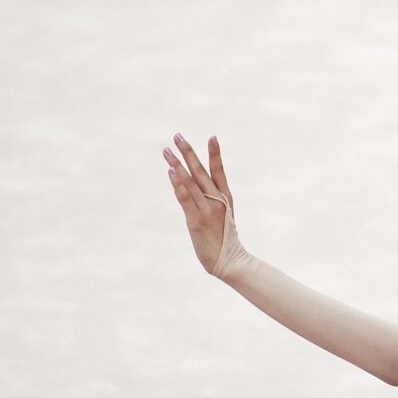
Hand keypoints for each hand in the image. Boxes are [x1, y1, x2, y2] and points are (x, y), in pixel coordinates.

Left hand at [163, 132, 251, 279]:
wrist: (231, 262)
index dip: (216, 154)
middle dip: (189, 152)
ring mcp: (207, 210)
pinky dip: (178, 185)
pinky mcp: (196, 221)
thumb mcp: (221, 217)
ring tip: (166, 151)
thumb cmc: (224, 240)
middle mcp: (217, 201)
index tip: (213, 137)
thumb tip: (196, 192)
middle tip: (177, 135)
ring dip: (177, 165)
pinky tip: (171, 173)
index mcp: (225, 199)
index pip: (220, 172)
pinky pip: (186, 199)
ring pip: (190, 182)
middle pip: (201, 171)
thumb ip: (210, 202)